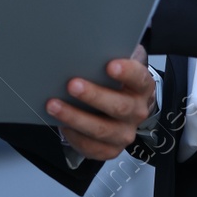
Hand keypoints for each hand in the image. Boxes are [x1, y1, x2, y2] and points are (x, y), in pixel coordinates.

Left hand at [48, 44, 154, 160]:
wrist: (123, 108)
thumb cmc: (114, 83)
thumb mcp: (116, 66)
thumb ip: (106, 57)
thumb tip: (81, 46)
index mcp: (142, 87)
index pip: (139, 78)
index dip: (126, 72)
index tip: (110, 65)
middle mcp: (137, 111)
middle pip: (119, 106)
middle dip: (93, 95)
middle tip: (72, 84)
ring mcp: (124, 133)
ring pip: (101, 129)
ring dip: (75, 117)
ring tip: (54, 105)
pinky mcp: (111, 149)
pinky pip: (92, 146)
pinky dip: (74, 135)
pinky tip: (61, 124)